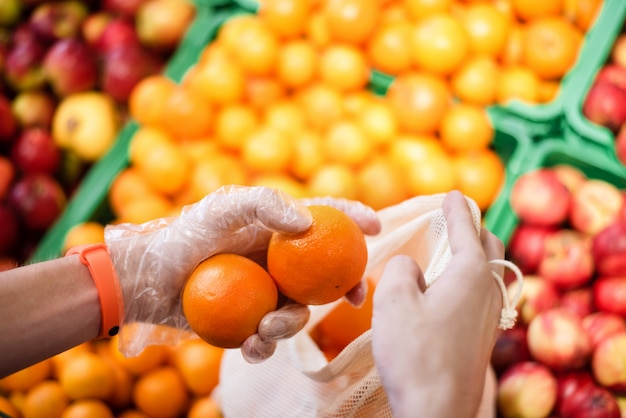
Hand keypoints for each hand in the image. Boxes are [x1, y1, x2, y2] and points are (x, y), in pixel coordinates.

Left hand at [105, 185, 380, 358]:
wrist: (151, 277)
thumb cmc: (188, 233)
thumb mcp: (225, 207)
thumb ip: (266, 205)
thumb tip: (308, 222)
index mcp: (279, 231)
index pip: (326, 219)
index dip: (355, 218)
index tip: (376, 226)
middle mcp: (279, 264)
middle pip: (326, 275)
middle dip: (347, 286)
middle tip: (356, 296)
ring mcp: (266, 295)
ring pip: (298, 314)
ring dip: (292, 325)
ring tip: (267, 328)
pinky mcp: (247, 323)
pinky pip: (266, 339)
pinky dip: (263, 346)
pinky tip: (251, 345)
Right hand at [371, 190, 503, 417]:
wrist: (437, 410)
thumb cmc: (414, 353)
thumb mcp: (394, 301)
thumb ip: (401, 269)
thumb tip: (411, 266)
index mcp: (471, 273)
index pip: (466, 229)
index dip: (456, 209)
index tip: (452, 194)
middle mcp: (489, 290)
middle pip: (490, 246)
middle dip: (474, 227)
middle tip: (457, 217)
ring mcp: (491, 316)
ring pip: (491, 272)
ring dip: (476, 253)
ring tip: (456, 248)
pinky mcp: (484, 338)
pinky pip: (485, 294)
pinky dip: (473, 278)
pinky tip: (455, 289)